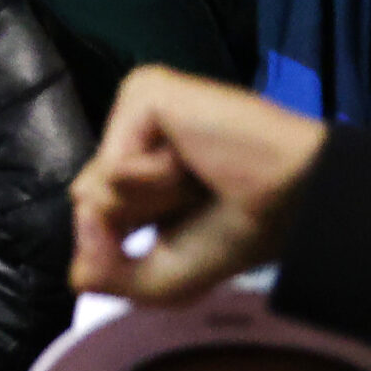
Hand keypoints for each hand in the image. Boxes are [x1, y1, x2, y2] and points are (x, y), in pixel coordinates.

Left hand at [70, 66, 327, 300]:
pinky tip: (192, 161)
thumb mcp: (160, 280)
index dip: (122, 246)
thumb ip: (102, 273)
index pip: (89, 215)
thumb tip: (78, 241)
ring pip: (94, 185)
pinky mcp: (144, 90)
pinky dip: (154, 178)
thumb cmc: (240, 233)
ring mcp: (136, 112)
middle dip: (134, 221)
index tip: (181, 229)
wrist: (292, 200)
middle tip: (194, 201)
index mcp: (137, 176)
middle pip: (85, 200)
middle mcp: (133, 139)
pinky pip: (114, 162)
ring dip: (150, 201)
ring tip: (198, 178)